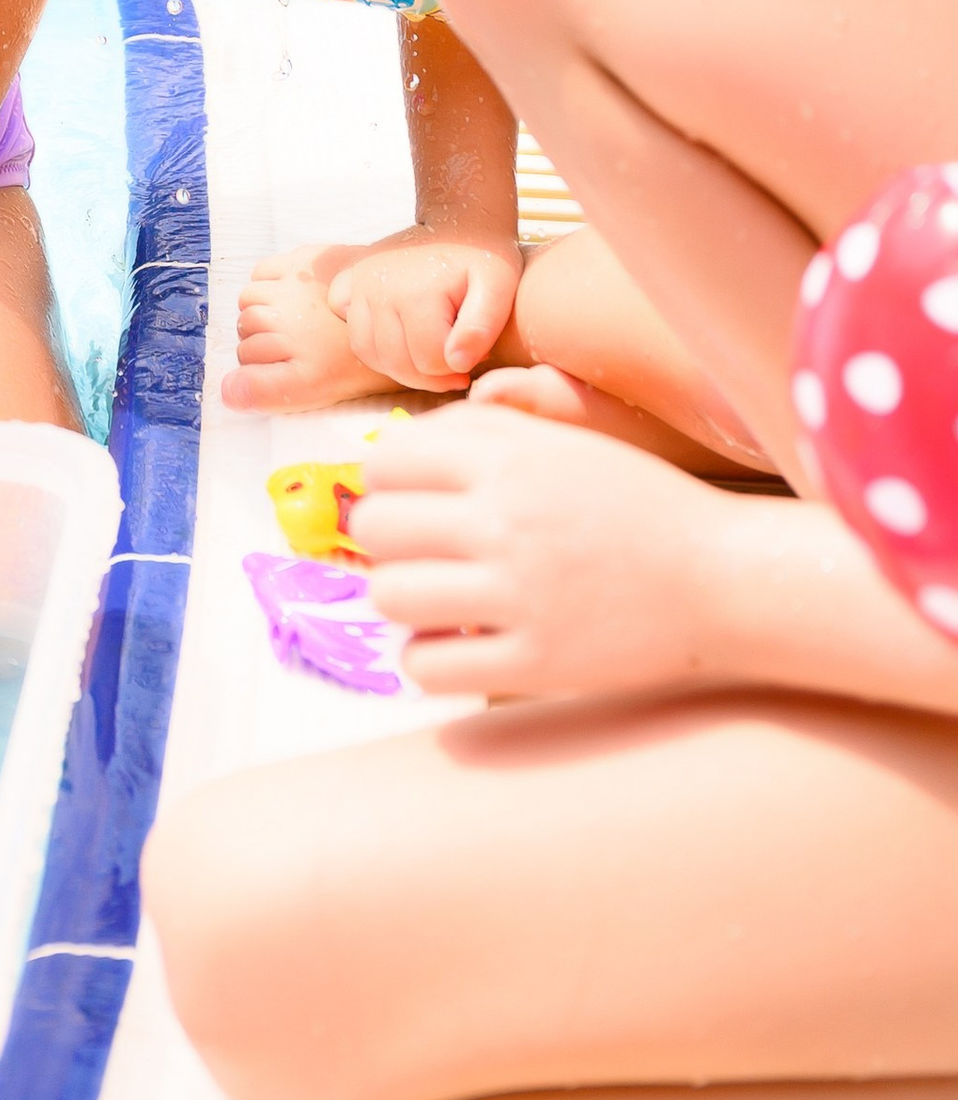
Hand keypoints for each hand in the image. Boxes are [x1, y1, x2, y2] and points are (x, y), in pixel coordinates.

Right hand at [329, 231, 520, 391]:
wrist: (458, 222)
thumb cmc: (483, 259)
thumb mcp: (498, 288)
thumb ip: (482, 327)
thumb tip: (457, 363)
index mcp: (415, 292)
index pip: (429, 362)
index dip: (457, 367)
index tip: (474, 353)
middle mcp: (378, 288)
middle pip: (397, 363)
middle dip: (430, 373)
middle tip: (455, 359)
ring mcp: (360, 285)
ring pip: (370, 353)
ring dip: (401, 365)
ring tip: (430, 354)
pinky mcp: (349, 283)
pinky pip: (352, 332)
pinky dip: (372, 346)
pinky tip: (399, 338)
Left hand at [352, 402, 733, 700]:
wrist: (723, 578)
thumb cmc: (637, 505)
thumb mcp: (561, 444)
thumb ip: (476, 433)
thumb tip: (388, 450)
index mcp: (510, 461)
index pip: (386, 462)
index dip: (387, 482)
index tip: (412, 500)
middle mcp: (508, 522)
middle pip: (376, 527)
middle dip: (387, 539)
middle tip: (422, 551)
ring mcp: (521, 597)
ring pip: (391, 595)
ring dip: (403, 598)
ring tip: (438, 598)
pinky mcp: (537, 665)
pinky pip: (428, 666)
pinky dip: (428, 657)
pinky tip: (458, 643)